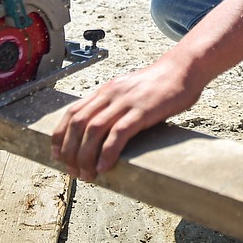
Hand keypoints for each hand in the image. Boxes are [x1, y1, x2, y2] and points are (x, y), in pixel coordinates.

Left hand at [52, 56, 203, 180]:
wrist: (184, 69)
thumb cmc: (160, 84)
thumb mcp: (129, 90)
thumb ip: (115, 106)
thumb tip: (102, 131)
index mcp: (106, 90)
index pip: (72, 112)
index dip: (60, 136)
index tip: (58, 156)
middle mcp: (111, 94)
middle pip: (78, 124)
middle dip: (70, 151)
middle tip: (73, 171)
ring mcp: (126, 101)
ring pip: (94, 130)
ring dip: (85, 156)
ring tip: (88, 174)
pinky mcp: (143, 110)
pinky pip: (119, 132)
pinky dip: (108, 152)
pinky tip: (105, 166)